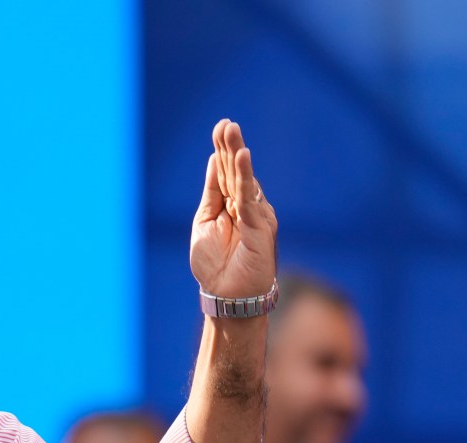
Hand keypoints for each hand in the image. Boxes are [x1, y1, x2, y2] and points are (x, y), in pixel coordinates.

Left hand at [189, 119, 277, 298]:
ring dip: (237, 154)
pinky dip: (245, 176)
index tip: (220, 127)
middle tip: (225, 122)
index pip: (227, 173)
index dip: (223, 151)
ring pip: (244, 179)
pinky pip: (250, 197)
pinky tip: (242, 157)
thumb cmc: (215, 265)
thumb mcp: (205, 222)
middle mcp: (248, 207)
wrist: (226, 295)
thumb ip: (212, 194)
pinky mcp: (260, 225)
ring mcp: (256, 215)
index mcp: (233, 206)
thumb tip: (214, 162)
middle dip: (230, 146)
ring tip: (232, 130)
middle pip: (236, 171)